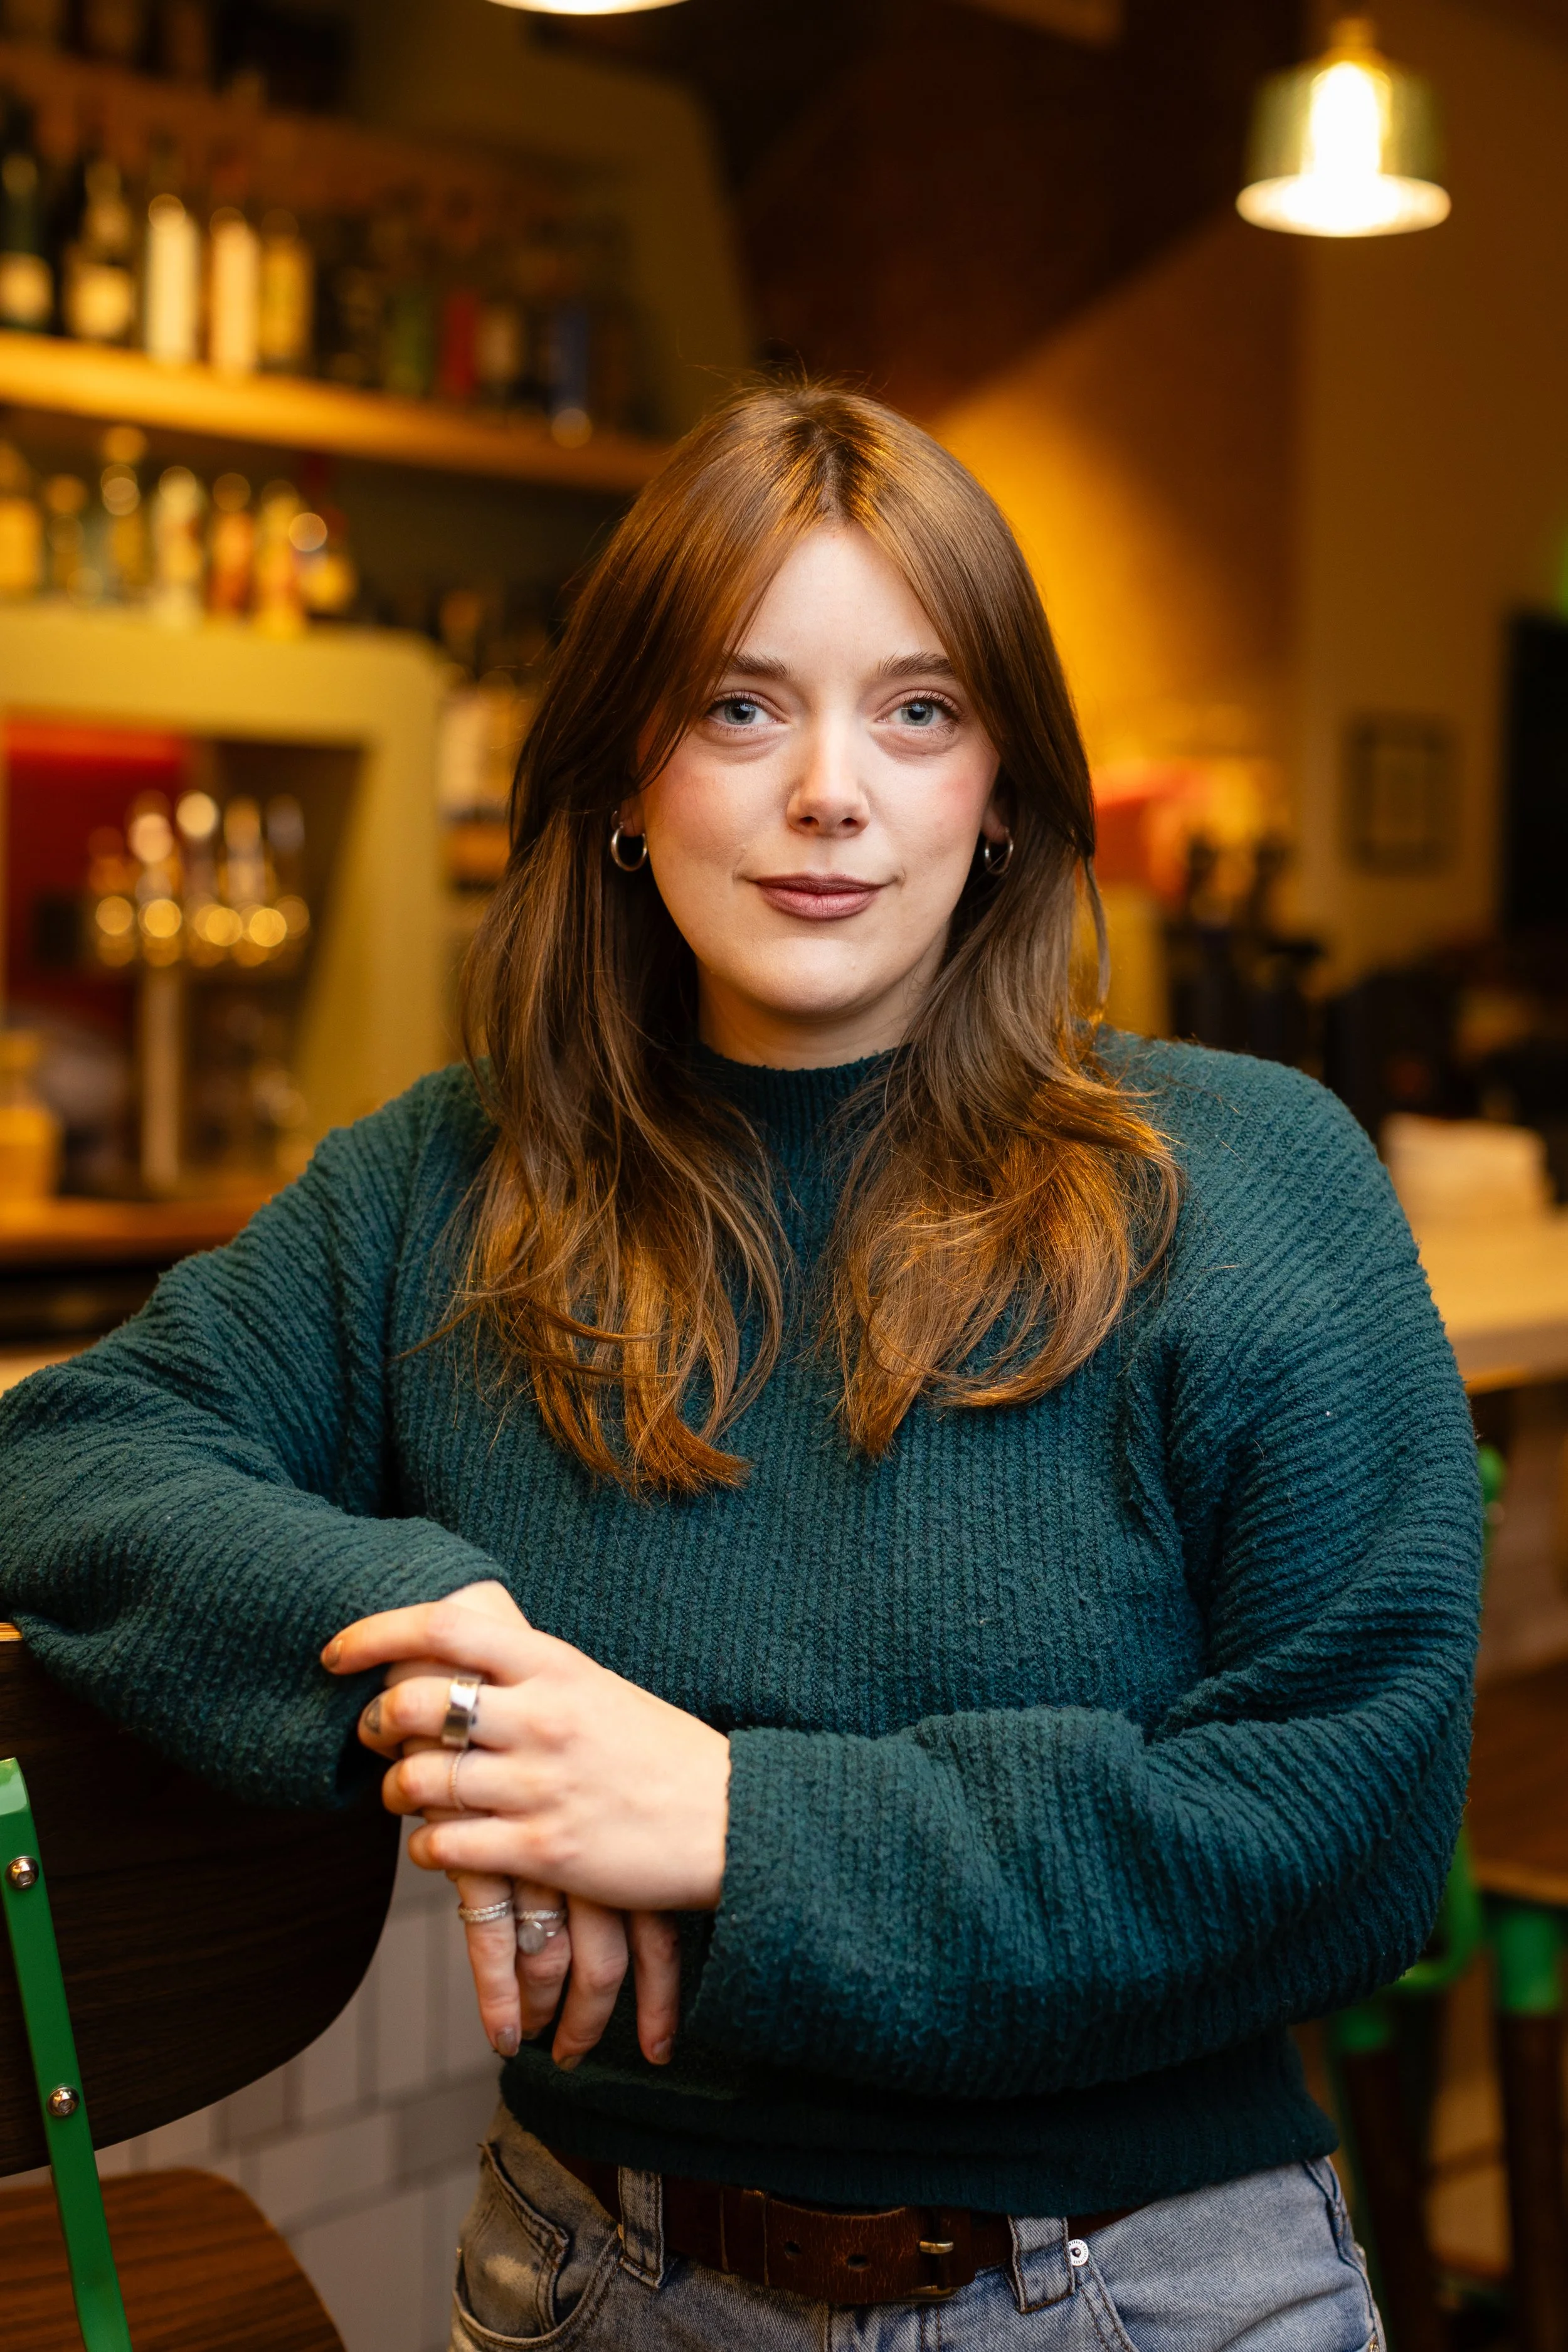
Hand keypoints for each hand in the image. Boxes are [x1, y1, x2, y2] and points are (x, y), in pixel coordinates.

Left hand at [342, 1582, 698, 2068]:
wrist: (736, 1818)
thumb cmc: (660, 1751)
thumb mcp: (597, 1689)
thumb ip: (530, 1677)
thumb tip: (456, 1662)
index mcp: (556, 1665)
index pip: (445, 1627)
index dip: (375, 1632)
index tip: (335, 1651)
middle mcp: (542, 1717)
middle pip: (417, 1704)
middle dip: (374, 1721)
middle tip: (369, 1733)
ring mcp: (540, 1785)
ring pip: (421, 1780)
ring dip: (394, 1790)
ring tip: (401, 1793)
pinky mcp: (544, 1850)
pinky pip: (447, 1846)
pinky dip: (425, 1846)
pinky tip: (434, 1844)